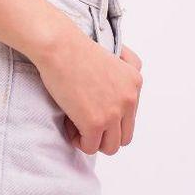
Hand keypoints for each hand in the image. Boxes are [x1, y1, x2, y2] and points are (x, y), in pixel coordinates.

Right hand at [32, 24, 142, 155]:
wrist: (59, 47)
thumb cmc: (75, 50)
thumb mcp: (111, 58)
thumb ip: (120, 78)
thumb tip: (112, 99)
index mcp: (135, 83)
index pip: (130, 117)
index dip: (110, 118)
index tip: (92, 108)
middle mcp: (129, 99)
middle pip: (125, 137)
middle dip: (105, 134)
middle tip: (85, 122)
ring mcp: (113, 113)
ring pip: (110, 147)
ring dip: (93, 140)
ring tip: (77, 125)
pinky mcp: (95, 123)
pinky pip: (90, 147)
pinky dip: (77, 140)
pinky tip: (68, 124)